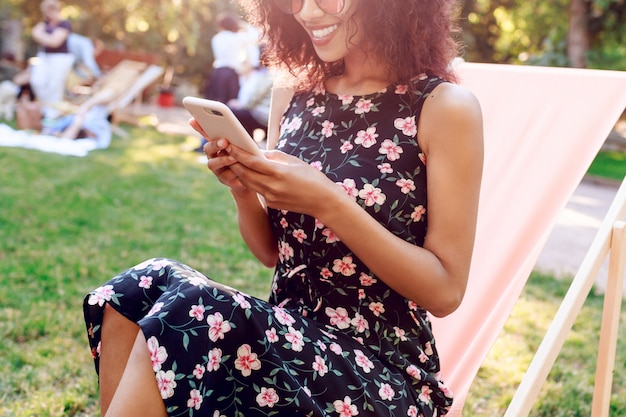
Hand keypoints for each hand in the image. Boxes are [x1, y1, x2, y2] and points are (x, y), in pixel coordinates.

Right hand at [189, 118, 255, 194]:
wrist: (252, 175)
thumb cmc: (244, 155)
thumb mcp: (239, 141)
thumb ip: (231, 130)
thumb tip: (219, 118)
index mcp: (214, 145)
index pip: (204, 132)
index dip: (199, 126)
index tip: (196, 120)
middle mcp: (212, 156)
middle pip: (207, 149)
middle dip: (215, 144)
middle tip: (224, 141)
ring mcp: (217, 169)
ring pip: (213, 164)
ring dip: (224, 159)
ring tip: (235, 157)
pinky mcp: (225, 180)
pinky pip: (226, 176)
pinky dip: (233, 172)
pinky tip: (241, 168)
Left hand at [226, 145, 340, 216]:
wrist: (322, 201)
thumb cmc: (311, 177)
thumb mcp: (294, 161)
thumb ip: (274, 156)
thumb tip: (258, 152)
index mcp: (279, 173)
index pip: (252, 162)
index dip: (239, 153)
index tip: (230, 145)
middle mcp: (272, 186)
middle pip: (245, 173)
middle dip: (234, 162)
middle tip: (226, 152)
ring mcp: (271, 197)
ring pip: (248, 183)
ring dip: (239, 172)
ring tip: (233, 162)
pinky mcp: (271, 203)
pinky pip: (257, 190)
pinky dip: (251, 181)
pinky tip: (248, 174)